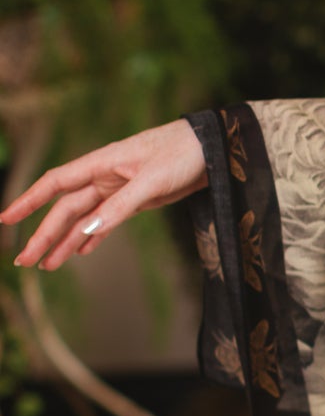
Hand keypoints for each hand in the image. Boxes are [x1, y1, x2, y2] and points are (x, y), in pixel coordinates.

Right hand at [0, 119, 207, 269]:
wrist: (214, 149)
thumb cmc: (183, 153)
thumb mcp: (152, 180)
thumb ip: (119, 206)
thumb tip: (86, 232)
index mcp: (101, 163)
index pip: (54, 183)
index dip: (28, 201)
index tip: (5, 219)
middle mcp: (105, 176)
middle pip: (65, 209)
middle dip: (43, 234)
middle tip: (25, 261)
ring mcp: (119, 189)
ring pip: (83, 219)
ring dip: (64, 241)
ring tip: (47, 266)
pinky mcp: (136, 201)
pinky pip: (106, 222)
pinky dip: (91, 237)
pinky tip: (78, 252)